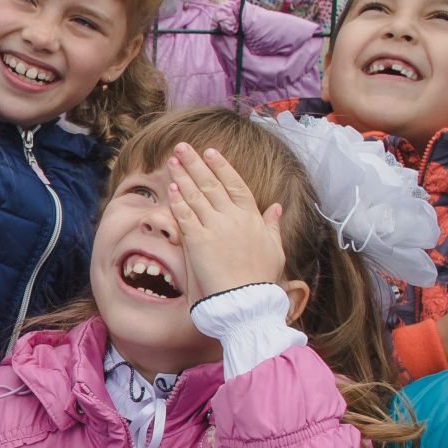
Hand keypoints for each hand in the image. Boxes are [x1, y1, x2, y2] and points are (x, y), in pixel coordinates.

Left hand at [167, 143, 286, 302]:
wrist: (246, 300)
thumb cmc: (261, 279)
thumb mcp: (274, 249)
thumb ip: (272, 226)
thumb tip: (277, 208)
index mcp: (252, 217)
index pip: (235, 184)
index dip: (221, 166)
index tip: (210, 152)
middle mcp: (233, 218)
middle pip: (211, 184)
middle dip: (195, 163)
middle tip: (182, 147)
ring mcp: (215, 228)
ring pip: (196, 195)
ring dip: (182, 176)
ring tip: (172, 161)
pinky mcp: (198, 241)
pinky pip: (185, 216)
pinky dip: (177, 200)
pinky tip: (170, 188)